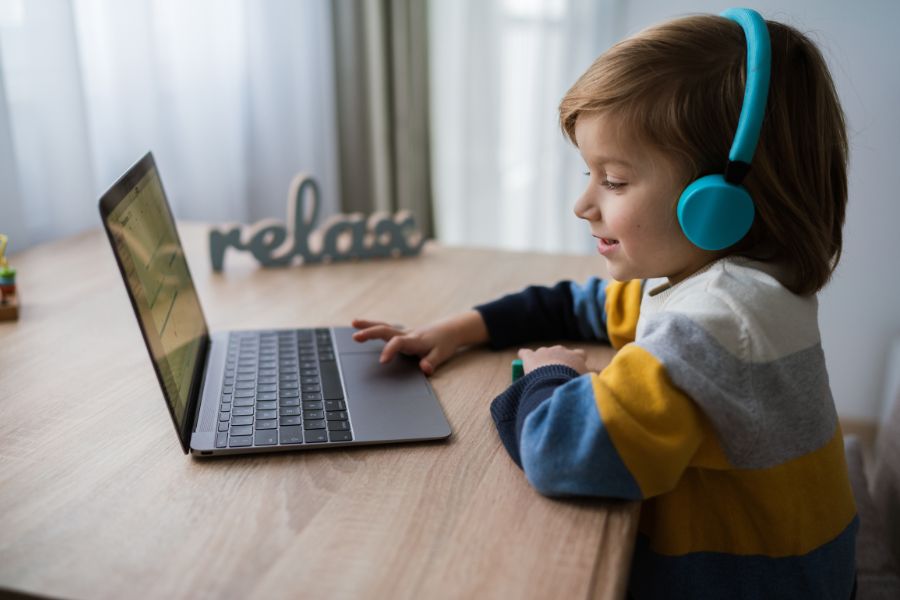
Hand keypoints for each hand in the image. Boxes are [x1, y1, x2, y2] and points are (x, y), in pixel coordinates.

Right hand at [352, 312, 484, 375]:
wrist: (450, 329)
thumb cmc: (445, 343)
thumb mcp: (442, 354)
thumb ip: (432, 362)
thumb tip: (424, 369)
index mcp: (415, 341)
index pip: (399, 343)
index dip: (390, 351)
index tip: (382, 361)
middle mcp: (406, 334)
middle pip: (386, 331)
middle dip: (370, 333)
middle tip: (355, 337)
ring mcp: (403, 332)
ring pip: (384, 327)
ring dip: (368, 325)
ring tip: (353, 323)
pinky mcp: (401, 333)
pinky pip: (385, 329)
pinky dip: (373, 327)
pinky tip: (362, 326)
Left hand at [518, 345, 587, 375]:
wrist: (556, 382)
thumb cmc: (574, 384)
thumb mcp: (586, 382)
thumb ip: (589, 380)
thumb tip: (594, 382)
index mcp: (576, 356)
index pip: (580, 354)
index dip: (577, 361)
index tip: (575, 369)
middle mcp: (561, 350)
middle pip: (561, 351)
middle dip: (559, 359)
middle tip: (557, 374)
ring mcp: (545, 352)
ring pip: (543, 352)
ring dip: (543, 359)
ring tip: (540, 371)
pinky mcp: (531, 356)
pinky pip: (525, 353)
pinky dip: (524, 355)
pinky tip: (522, 357)